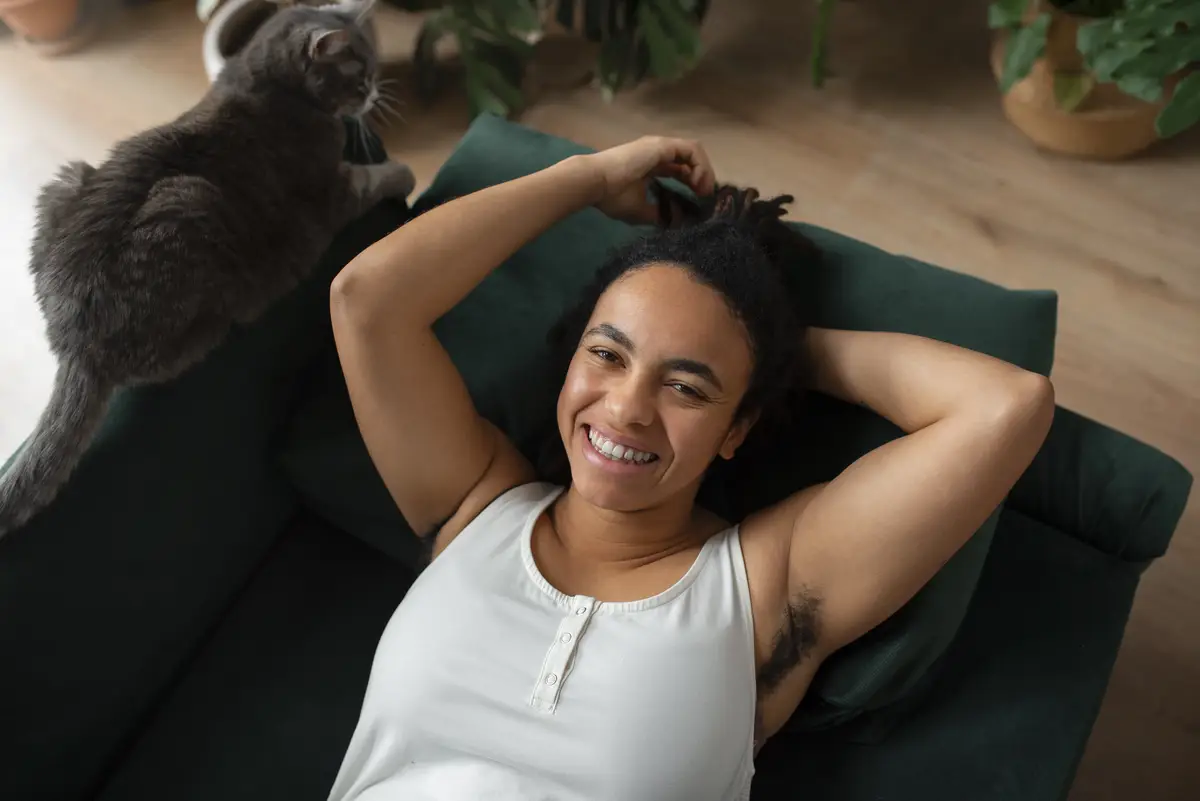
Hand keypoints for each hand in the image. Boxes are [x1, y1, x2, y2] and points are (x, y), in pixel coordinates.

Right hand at [582, 136, 715, 224]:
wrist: (594, 183)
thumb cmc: (611, 196)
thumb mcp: (640, 211)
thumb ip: (660, 214)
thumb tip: (679, 219)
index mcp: (650, 165)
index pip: (678, 169)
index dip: (691, 182)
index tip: (696, 200)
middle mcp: (657, 152)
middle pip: (689, 159)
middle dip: (701, 177)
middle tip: (705, 197)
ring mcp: (660, 146)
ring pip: (693, 151)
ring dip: (704, 170)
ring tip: (704, 191)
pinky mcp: (662, 146)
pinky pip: (691, 150)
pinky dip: (700, 165)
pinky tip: (697, 183)